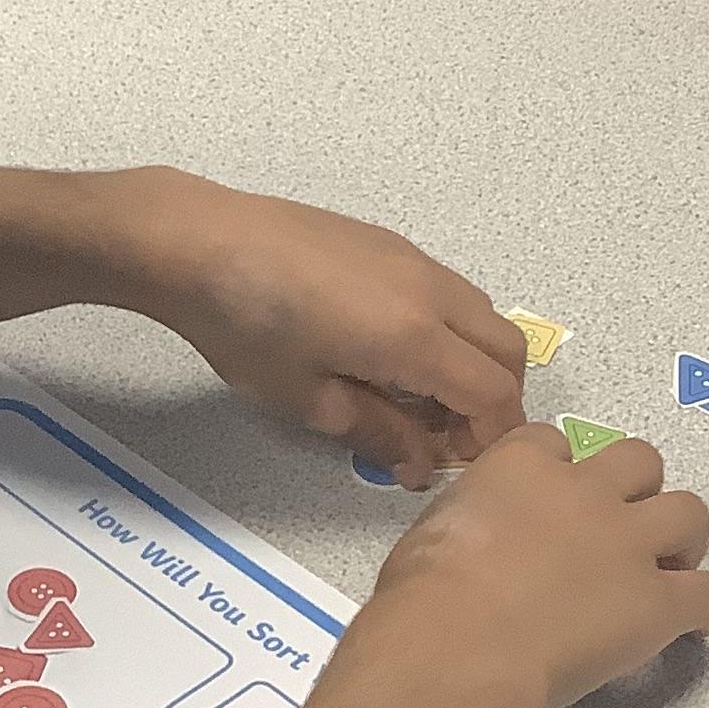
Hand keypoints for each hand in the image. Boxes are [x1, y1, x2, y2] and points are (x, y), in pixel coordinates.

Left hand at [129, 174, 526, 480]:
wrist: (200, 243)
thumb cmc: (248, 328)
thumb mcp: (307, 397)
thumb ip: (377, 432)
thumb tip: (420, 465)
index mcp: (416, 338)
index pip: (494, 394)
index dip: (490, 437)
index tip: (457, 461)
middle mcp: (431, 292)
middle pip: (508, 349)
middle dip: (496, 399)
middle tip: (447, 434)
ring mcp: (413, 259)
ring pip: (481, 314)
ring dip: (473, 361)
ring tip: (417, 395)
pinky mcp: (389, 242)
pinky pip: (448, 291)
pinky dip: (449, 330)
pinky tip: (391, 350)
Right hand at [361, 424, 708, 707]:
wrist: (456, 646)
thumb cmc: (422, 596)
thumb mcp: (432, 533)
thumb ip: (473, 522)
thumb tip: (479, 549)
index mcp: (521, 465)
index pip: (555, 444)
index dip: (560, 473)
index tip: (552, 503)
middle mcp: (584, 491)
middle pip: (637, 461)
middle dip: (634, 490)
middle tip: (618, 530)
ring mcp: (628, 544)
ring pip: (689, 512)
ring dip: (681, 537)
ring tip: (667, 568)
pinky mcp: (658, 603)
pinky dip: (707, 607)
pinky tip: (695, 626)